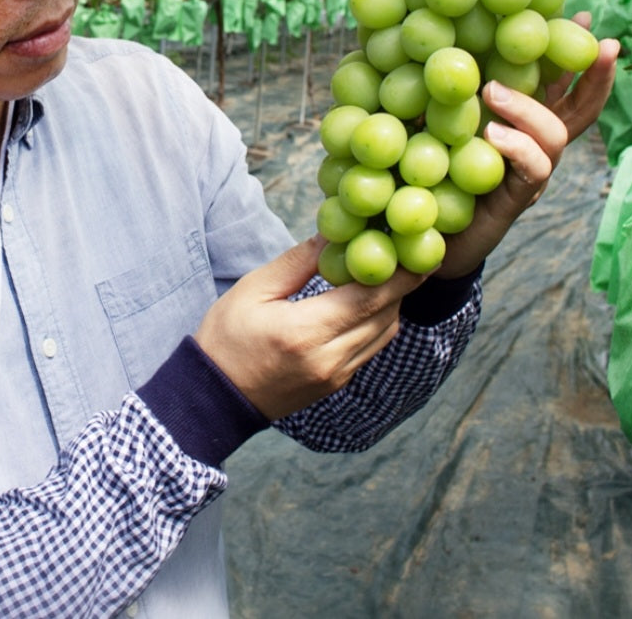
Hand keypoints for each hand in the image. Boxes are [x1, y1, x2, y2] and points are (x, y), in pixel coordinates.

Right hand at [194, 236, 422, 419]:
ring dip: (392, 304)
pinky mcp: (336, 384)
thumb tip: (332, 236)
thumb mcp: (253, 290)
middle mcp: (328, 359)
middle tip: (411, 253)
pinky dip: (377, 322)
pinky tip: (370, 301)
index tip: (417, 251)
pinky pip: (370, 349)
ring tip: (393, 272)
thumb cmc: (226, 337)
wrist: (213, 396)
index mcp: (305, 332)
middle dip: (402, 284)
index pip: (368, 300)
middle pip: (384, 317)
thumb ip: (297, 262)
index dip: (398, 275)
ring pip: (383, 335)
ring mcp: (335, 377)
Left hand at [436, 14, 618, 278]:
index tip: (583, 16)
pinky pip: (533, 171)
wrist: (413, 229)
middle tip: (602, 45)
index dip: (573, 53)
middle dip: (595, 76)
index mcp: (516, 119)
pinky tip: (491, 134)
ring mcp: (526, 174)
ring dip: (528, 108)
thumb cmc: (424, 165)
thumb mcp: (433, 117)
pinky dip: (516, 147)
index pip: (556, 82)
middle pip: (580, 109)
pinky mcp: (513, 200)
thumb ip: (442, 87)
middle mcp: (531, 144)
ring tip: (492, 91)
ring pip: (556, 137)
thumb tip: (428, 34)